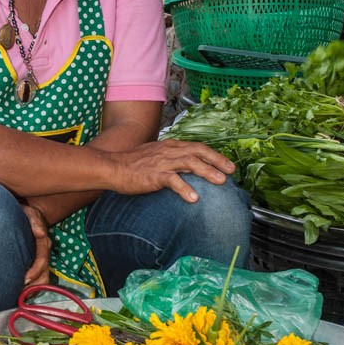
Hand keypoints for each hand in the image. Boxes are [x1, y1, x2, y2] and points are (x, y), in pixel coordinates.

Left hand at [20, 202, 51, 286]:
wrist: (20, 213)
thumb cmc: (22, 213)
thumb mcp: (28, 212)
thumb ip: (34, 220)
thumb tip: (41, 233)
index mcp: (44, 241)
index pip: (42, 260)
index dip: (35, 271)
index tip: (25, 279)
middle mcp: (44, 252)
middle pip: (45, 274)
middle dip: (35, 286)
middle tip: (21, 293)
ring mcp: (40, 257)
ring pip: (43, 279)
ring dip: (34, 289)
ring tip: (21, 295)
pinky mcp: (35, 261)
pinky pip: (37, 278)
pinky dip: (31, 287)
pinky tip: (21, 292)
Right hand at [113, 138, 235, 202]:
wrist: (112, 167)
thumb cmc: (131, 165)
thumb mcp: (154, 157)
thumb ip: (170, 159)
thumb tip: (184, 168)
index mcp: (170, 146)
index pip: (197, 147)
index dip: (214, 155)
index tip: (227, 164)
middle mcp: (168, 151)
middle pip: (198, 152)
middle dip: (217, 160)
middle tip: (231, 171)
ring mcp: (162, 162)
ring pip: (190, 163)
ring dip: (207, 171)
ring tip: (221, 181)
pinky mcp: (154, 175)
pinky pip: (172, 180)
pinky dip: (184, 188)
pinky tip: (194, 198)